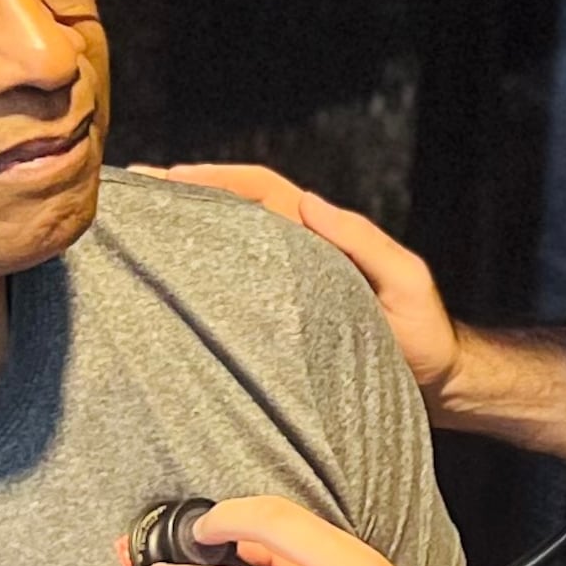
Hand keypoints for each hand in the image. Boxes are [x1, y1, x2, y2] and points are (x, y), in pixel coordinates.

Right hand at [145, 165, 460, 403]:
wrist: (436, 389)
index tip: (170, 175)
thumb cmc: (425, 339)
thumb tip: (309, 201)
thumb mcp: (405, 282)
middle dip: (182, 197)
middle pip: (231, 213)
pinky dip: (197, 279)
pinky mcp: (278, 328)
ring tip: (132, 229)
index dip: (216, 178)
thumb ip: (363, 241)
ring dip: (182, 233)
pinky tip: (162, 286)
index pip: (261, 192)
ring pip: (225, 250)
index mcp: (319, 238)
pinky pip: (232, 295)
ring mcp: (284, 291)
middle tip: (130, 193)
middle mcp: (296, 257)